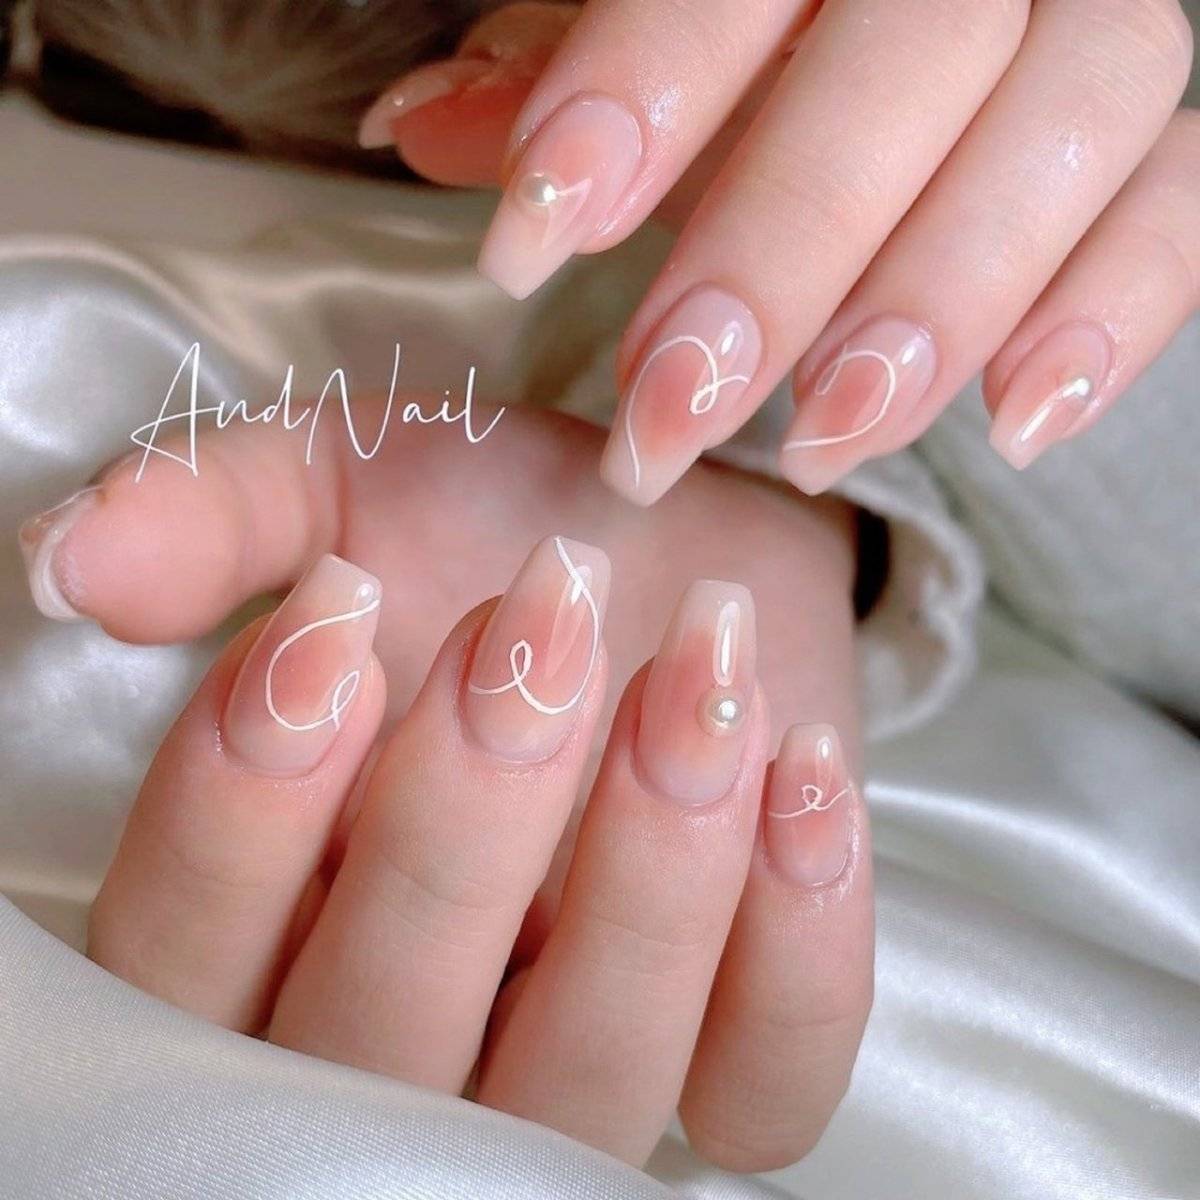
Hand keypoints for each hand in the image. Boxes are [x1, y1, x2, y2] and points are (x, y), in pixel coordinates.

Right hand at [21, 396, 869, 1169]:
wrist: (689, 550)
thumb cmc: (499, 529)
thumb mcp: (350, 490)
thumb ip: (221, 522)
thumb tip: (76, 551)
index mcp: (276, 922)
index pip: (185, 958)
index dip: (238, 808)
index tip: (340, 617)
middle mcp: (415, 1035)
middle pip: (384, 1045)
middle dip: (459, 817)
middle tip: (540, 612)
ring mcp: (583, 1063)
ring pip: (587, 1083)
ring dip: (646, 871)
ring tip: (694, 668)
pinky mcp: (737, 1051)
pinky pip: (769, 1082)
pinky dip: (797, 936)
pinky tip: (799, 766)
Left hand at [361, 0, 1197, 497]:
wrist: (907, 79)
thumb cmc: (751, 66)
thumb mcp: (643, 57)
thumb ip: (551, 79)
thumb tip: (414, 126)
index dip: (642, 90)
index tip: (533, 242)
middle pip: (917, 51)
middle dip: (781, 247)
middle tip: (670, 411)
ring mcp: (1095, 37)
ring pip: (1071, 127)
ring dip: (938, 306)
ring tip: (819, 445)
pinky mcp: (1160, 149)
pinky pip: (1183, 209)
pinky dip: (1111, 314)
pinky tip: (1014, 425)